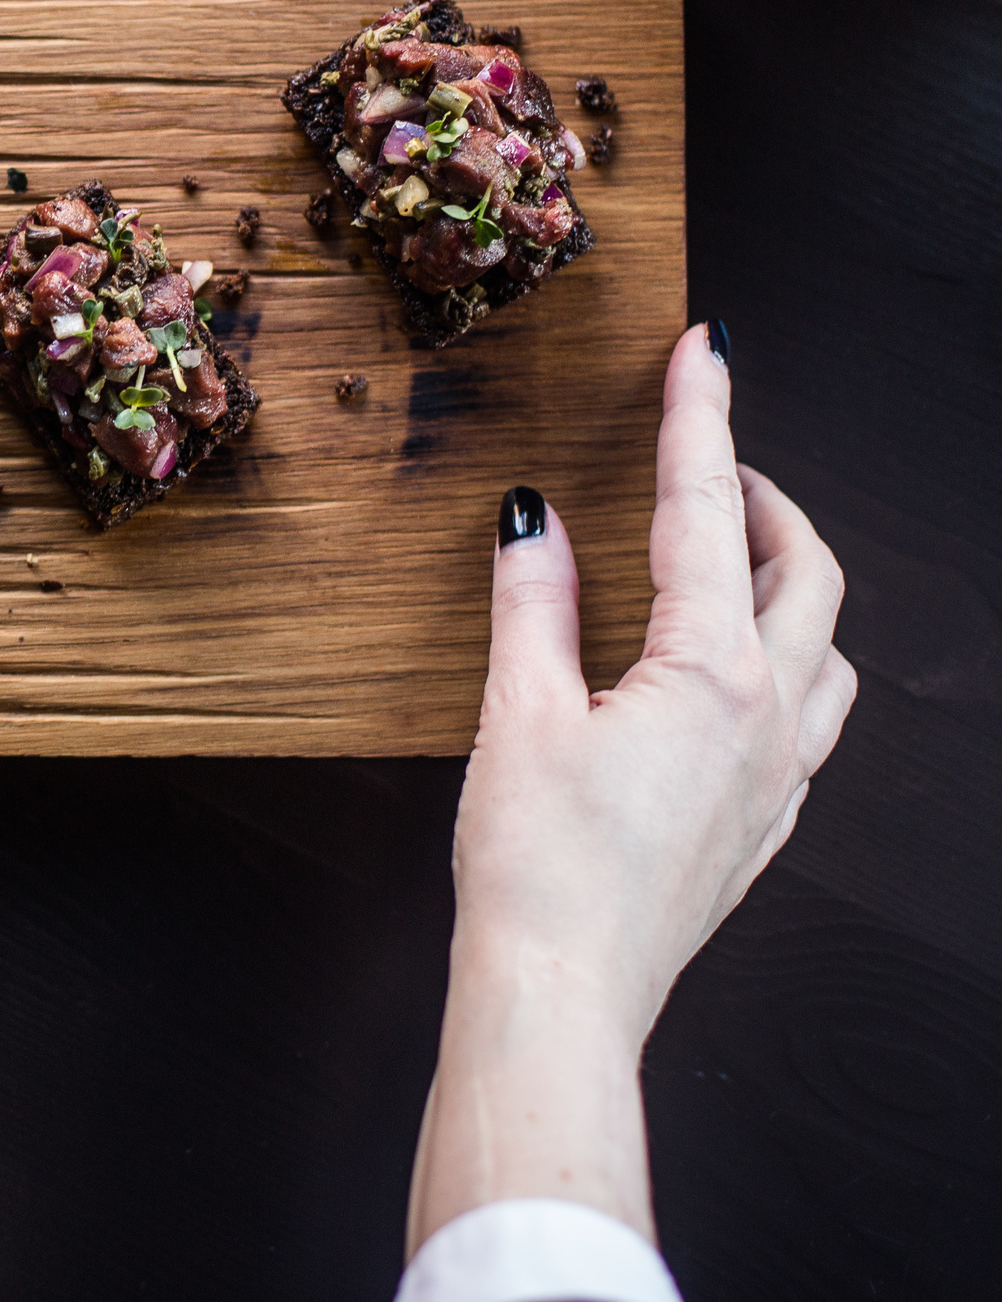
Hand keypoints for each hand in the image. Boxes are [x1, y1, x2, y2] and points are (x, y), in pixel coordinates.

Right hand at [408, 322, 855, 1251]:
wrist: (561, 993)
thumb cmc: (538, 869)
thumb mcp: (518, 713)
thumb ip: (533, 602)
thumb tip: (535, 517)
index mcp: (708, 675)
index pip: (707, 513)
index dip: (702, 420)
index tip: (704, 351)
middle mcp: (767, 722)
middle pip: (806, 575)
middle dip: (765, 501)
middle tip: (710, 460)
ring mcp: (776, 782)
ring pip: (825, 653)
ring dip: (789, 588)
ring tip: (728, 563)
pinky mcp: (760, 830)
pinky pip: (806, 725)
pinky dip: (779, 668)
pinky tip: (722, 679)